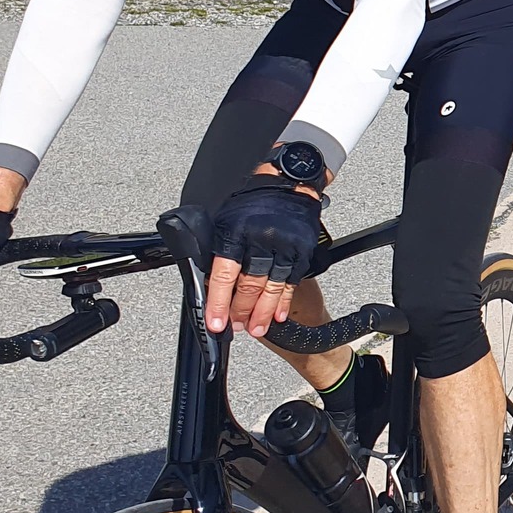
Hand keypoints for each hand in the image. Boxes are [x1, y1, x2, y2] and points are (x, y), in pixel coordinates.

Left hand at [204, 179, 322, 338]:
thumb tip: (211, 287)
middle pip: (250, 284)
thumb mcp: (226, 223)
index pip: (225, 275)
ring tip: (255, 328)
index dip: (219, 302)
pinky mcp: (302, 250)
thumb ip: (220, 253)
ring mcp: (285, 246)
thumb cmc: (253, 205)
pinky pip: (291, 282)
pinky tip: (277, 315)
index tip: (216, 322)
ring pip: (271, 287)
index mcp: (236, 233)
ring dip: (262, 312)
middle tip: (235, 327)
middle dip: (240, 311)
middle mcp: (261, 240)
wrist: (289, 184)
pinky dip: (283, 301)